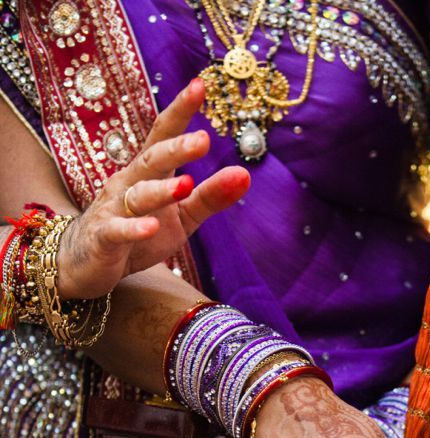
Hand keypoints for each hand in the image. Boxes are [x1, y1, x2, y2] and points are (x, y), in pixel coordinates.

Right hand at [57, 78, 249, 299]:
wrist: (87, 264)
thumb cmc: (140, 230)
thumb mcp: (183, 216)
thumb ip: (211, 196)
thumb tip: (245, 174)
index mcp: (148, 172)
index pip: (163, 135)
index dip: (180, 111)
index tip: (200, 85)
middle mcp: (128, 183)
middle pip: (151, 160)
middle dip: (175, 149)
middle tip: (204, 139)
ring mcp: (113, 209)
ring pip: (137, 195)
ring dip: (160, 191)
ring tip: (186, 185)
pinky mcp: (102, 238)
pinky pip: (117, 231)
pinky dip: (133, 228)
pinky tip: (151, 226)